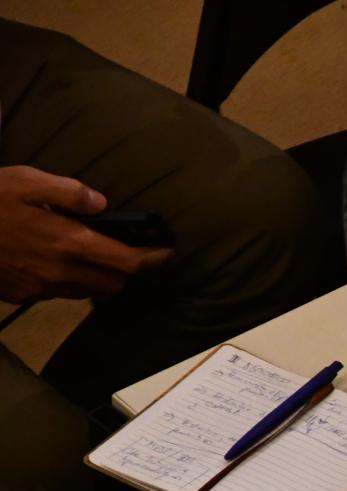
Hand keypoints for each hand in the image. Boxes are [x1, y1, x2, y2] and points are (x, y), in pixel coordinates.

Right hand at [0, 166, 171, 301]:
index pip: (128, 263)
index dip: (153, 260)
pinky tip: (53, 259)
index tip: (167, 252)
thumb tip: (100, 203)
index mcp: (68, 242)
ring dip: (97, 277)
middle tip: (126, 250)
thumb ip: (67, 192)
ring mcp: (40, 288)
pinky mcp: (21, 296)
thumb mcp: (24, 181)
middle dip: (126, 270)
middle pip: (114, 283)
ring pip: (87, 291)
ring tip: (91, 253)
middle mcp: (60, 272)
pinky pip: (58, 293)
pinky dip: (68, 280)